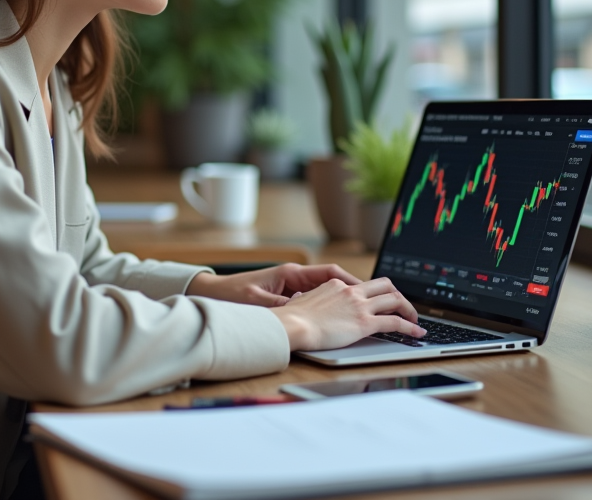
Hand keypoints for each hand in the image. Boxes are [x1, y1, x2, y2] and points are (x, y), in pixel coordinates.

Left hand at [186, 263, 361, 306]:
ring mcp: (291, 285)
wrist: (213, 292)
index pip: (329, 272)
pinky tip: (338, 318)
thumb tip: (298, 313)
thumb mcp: (257, 303)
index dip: (351, 281)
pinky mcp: (286, 295)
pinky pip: (315, 298)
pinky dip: (330, 306)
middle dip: (356, 289)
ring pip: (327, 289)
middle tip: (378, 301)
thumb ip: (279, 308)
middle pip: (334, 279)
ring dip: (345, 298)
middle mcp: (294, 277)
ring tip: (365, 311)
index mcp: (290, 274)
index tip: (368, 292)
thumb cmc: (232, 295)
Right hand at [267, 277, 425, 351]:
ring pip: (395, 300)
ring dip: (408, 309)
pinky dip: (410, 326)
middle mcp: (351, 291)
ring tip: (415, 320)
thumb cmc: (292, 318)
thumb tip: (301, 299)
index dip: (376, 294)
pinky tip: (417, 332)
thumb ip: (308, 299)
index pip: (364, 285)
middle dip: (398, 295)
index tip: (380, 301)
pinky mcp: (365, 323)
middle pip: (385, 285)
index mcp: (336, 284)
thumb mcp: (302, 302)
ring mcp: (360, 306)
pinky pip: (395, 322)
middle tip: (403, 307)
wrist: (294, 325)